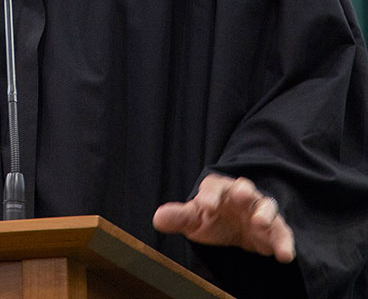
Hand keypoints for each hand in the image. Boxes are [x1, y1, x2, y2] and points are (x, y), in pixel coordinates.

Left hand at [152, 173, 295, 262]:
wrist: (232, 227)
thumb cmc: (211, 216)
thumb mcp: (194, 218)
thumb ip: (179, 217)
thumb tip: (157, 218)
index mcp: (218, 189)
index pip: (213, 186)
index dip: (209, 194)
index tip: (204, 205)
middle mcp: (240, 195)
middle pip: (243, 187)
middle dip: (243, 191)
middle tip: (241, 197)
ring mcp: (259, 210)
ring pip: (266, 206)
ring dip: (265, 214)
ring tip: (261, 225)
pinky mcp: (273, 228)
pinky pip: (282, 231)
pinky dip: (284, 241)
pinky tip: (284, 255)